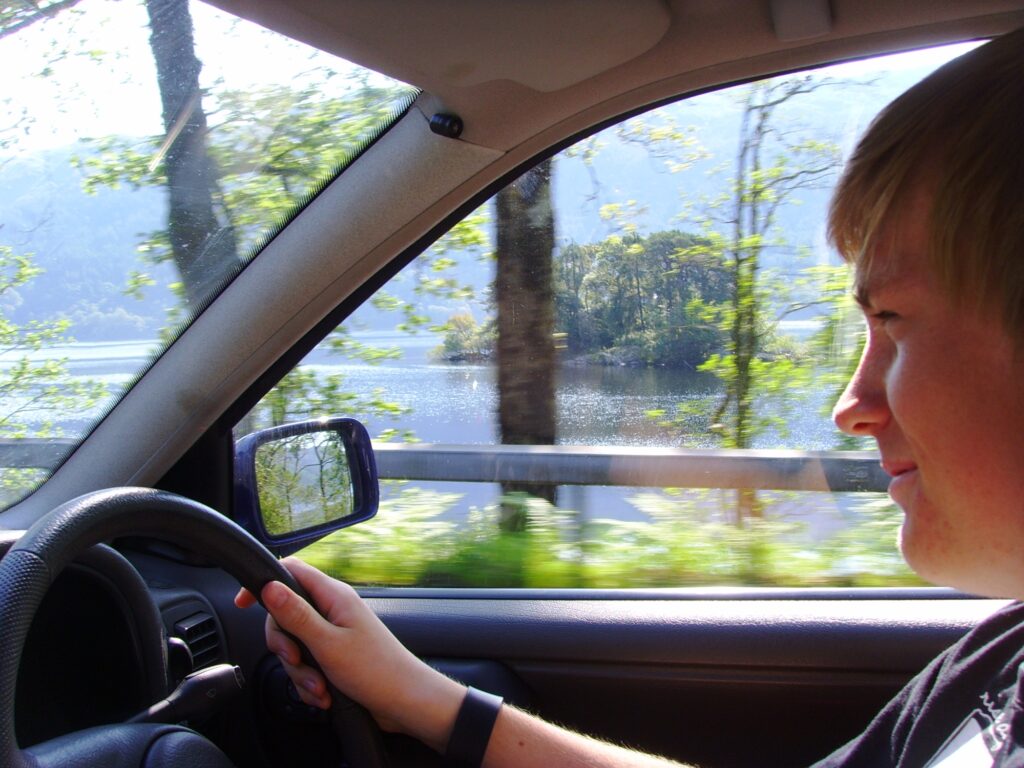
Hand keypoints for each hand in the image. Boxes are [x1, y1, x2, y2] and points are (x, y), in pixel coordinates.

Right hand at [234, 557, 464, 749]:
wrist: (404, 702)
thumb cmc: (376, 670)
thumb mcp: (327, 643)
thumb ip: (296, 615)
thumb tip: (269, 586)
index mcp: (333, 596)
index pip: (291, 571)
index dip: (264, 582)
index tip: (243, 603)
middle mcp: (332, 610)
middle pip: (285, 615)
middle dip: (284, 645)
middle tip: (297, 660)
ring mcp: (333, 633)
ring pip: (294, 645)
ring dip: (300, 672)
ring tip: (319, 687)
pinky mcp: (334, 655)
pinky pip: (307, 664)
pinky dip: (310, 682)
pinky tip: (324, 695)